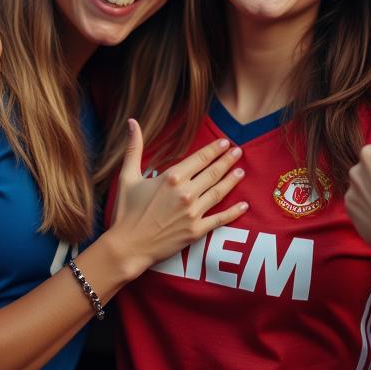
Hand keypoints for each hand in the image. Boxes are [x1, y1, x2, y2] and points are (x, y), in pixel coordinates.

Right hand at [107, 121, 247, 278]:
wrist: (127, 247)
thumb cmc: (125, 212)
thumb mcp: (127, 177)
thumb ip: (134, 148)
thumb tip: (132, 122)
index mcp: (171, 177)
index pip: (200, 159)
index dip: (214, 150)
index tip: (225, 143)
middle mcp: (185, 193)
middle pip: (213, 172)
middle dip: (227, 161)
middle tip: (239, 152)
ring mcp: (193, 212)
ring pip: (219, 192)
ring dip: (232, 180)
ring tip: (241, 171)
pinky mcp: (196, 231)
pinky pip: (220, 219)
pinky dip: (234, 212)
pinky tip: (244, 205)